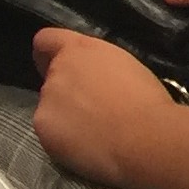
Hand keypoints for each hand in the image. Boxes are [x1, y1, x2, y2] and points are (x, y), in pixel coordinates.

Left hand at [29, 29, 170, 185]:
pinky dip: (63, 140)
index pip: (46, 40)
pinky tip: (86, 148)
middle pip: (52, 79)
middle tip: (93, 111)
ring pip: (51, 108)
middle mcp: (57, 71)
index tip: (54, 65)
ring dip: (66, 117)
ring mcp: (46, 99)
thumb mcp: (123, 67)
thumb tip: (93, 79)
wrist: (144, 138)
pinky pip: (50, 132)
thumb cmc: (146, 102)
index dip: (48, 54)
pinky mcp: (43, 127)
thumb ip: (98, 66)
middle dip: (67, 93)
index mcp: (78, 50)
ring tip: (95, 134)